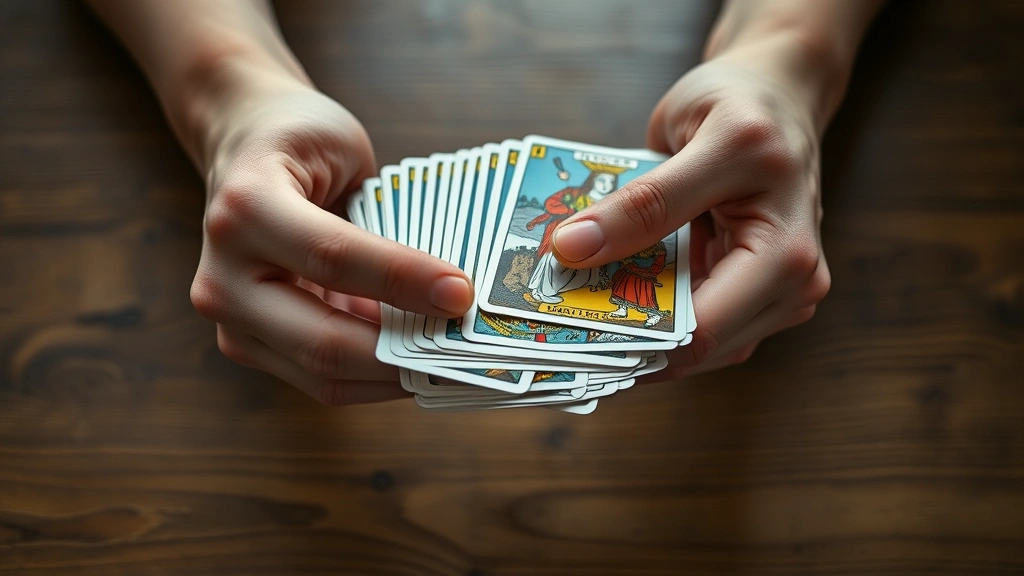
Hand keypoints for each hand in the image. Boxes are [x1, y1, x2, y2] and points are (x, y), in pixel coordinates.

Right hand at [188, 75, 472, 403]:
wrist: (240, 144)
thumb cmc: (300, 143)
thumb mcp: (344, 153)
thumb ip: (382, 220)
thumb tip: (449, 291)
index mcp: (246, 209)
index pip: (334, 257)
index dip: (404, 280)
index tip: (463, 294)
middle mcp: (222, 274)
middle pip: (322, 340)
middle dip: (403, 353)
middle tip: (465, 352)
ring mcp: (229, 319)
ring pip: (323, 375)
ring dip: (395, 376)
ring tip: (451, 365)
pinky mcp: (247, 345)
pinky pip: (322, 380)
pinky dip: (376, 378)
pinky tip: (417, 364)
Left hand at [550, 55, 831, 377]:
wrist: (778, 94)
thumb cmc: (750, 107)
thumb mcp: (701, 140)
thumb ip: (644, 202)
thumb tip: (571, 249)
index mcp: (785, 255)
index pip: (702, 330)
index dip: (631, 339)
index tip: (565, 333)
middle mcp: (789, 289)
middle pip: (694, 348)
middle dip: (626, 341)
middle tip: (555, 330)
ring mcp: (769, 297)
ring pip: (689, 346)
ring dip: (630, 334)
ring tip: (569, 316)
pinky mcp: (743, 294)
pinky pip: (688, 320)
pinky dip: (644, 315)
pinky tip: (600, 301)